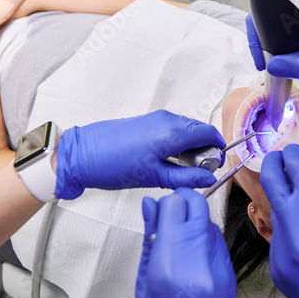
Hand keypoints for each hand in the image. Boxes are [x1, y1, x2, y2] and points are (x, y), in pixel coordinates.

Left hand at [52, 110, 225, 199]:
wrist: (82, 154)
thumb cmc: (111, 164)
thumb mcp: (154, 177)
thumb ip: (185, 177)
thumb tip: (207, 179)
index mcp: (172, 131)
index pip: (208, 132)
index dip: (217, 149)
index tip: (214, 165)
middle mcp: (166, 119)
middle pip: (199, 130)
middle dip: (204, 150)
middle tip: (196, 171)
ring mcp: (156, 118)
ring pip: (185, 130)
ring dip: (190, 147)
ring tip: (178, 168)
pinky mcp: (147, 121)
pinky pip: (172, 129)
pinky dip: (176, 143)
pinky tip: (165, 160)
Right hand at [136, 188, 235, 297]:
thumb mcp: (144, 282)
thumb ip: (149, 239)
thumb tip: (150, 206)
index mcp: (170, 263)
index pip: (174, 205)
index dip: (165, 203)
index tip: (159, 209)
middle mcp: (198, 260)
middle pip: (197, 205)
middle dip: (184, 202)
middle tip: (171, 212)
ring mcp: (218, 266)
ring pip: (209, 221)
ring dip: (195, 221)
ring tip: (179, 241)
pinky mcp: (229, 272)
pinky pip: (218, 241)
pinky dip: (205, 239)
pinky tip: (192, 255)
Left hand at [260, 145, 298, 297]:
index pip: (294, 168)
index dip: (292, 154)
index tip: (292, 150)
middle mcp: (295, 232)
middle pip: (269, 181)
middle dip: (273, 165)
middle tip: (279, 160)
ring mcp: (281, 251)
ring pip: (274, 212)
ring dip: (286, 205)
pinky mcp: (276, 268)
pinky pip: (277, 238)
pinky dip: (289, 233)